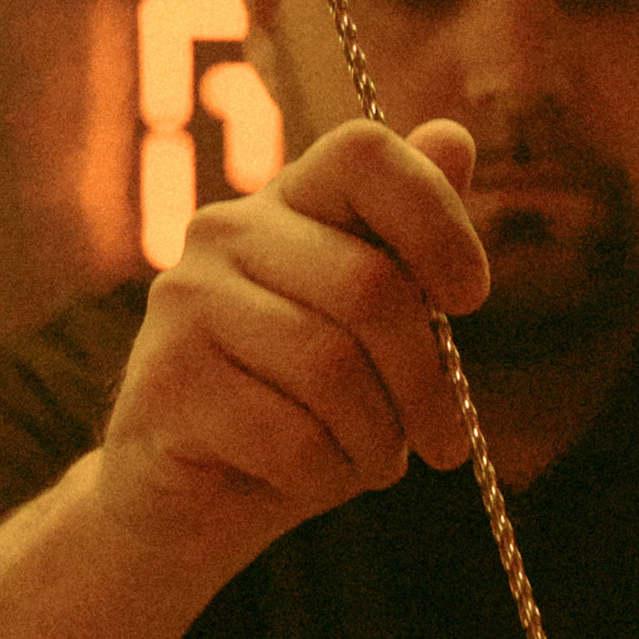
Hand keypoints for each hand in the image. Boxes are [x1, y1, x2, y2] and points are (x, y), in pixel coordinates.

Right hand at [95, 117, 490, 574]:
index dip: (435, 216)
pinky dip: (325, 473)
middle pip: (369, 286)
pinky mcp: (167, 378)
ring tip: (375, 463)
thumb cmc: (298, 410)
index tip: (471, 298)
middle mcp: (227, 230)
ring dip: (377, 439)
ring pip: (331, 367)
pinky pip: (288, 433)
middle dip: (427, 381)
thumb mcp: (369, 335)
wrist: (190, 501)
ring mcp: (186, 298)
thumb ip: (408, 249)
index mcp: (287, 203)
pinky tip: (315, 477)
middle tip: (448, 442)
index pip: (364, 154)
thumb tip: (455, 137)